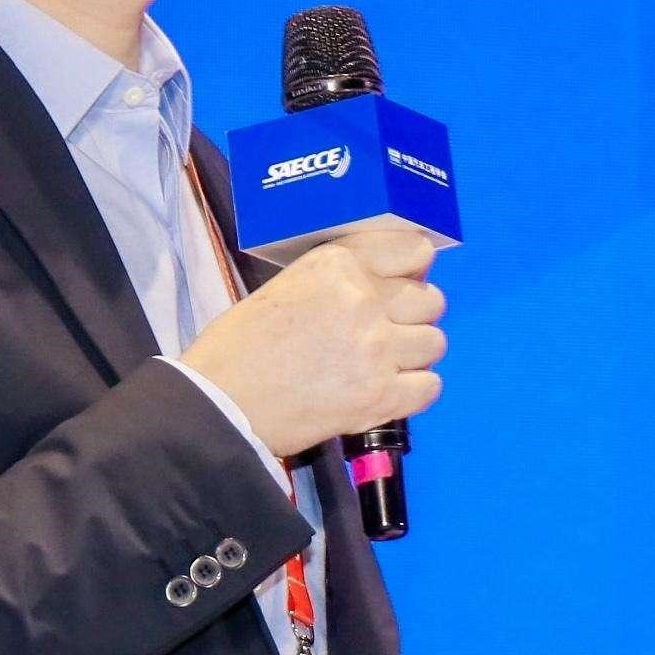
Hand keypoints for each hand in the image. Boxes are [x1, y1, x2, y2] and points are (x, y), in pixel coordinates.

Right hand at [175, 220, 445, 458]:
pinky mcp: (381, 396)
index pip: (413, 250)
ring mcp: (376, 349)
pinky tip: (384, 393)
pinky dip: (411, 392)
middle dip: (412, 317)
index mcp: (337, 264)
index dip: (412, 271)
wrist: (220, 404)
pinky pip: (431, 386)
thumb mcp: (286, 287)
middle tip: (385, 334)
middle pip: (430, 300)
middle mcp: (363, 299)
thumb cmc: (239, 347)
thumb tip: (386, 286)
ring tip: (381, 367)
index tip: (401, 285)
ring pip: (434, 343)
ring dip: (412, 356)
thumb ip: (339, 281)